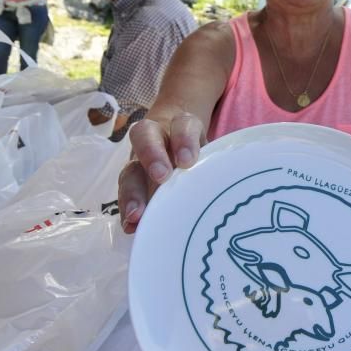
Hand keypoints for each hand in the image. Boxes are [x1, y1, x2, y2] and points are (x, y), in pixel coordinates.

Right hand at [118, 113, 205, 232]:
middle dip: (152, 155)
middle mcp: (155, 138)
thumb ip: (215, 166)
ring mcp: (140, 160)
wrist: (183, 149)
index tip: (187, 161)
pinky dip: (127, 209)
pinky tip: (131, 226)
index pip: (183, 124)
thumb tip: (225, 194)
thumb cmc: (202, 155)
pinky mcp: (133, 182)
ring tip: (136, 214)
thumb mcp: (212, 153)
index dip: (184, 139)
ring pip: (130, 168)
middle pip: (145, 135)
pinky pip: (125, 193)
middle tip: (161, 176)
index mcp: (181, 126)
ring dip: (132, 191)